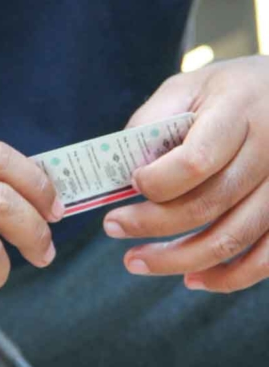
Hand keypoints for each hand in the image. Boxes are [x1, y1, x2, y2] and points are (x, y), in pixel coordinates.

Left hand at [104, 55, 268, 293]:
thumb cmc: (227, 91)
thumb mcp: (187, 87)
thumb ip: (152, 121)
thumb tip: (120, 170)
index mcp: (239, 113)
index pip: (197, 160)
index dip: (158, 181)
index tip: (130, 183)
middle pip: (208, 204)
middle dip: (151, 224)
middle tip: (112, 227)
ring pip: (232, 238)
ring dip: (178, 259)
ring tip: (135, 261)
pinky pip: (266, 258)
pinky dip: (228, 278)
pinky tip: (192, 279)